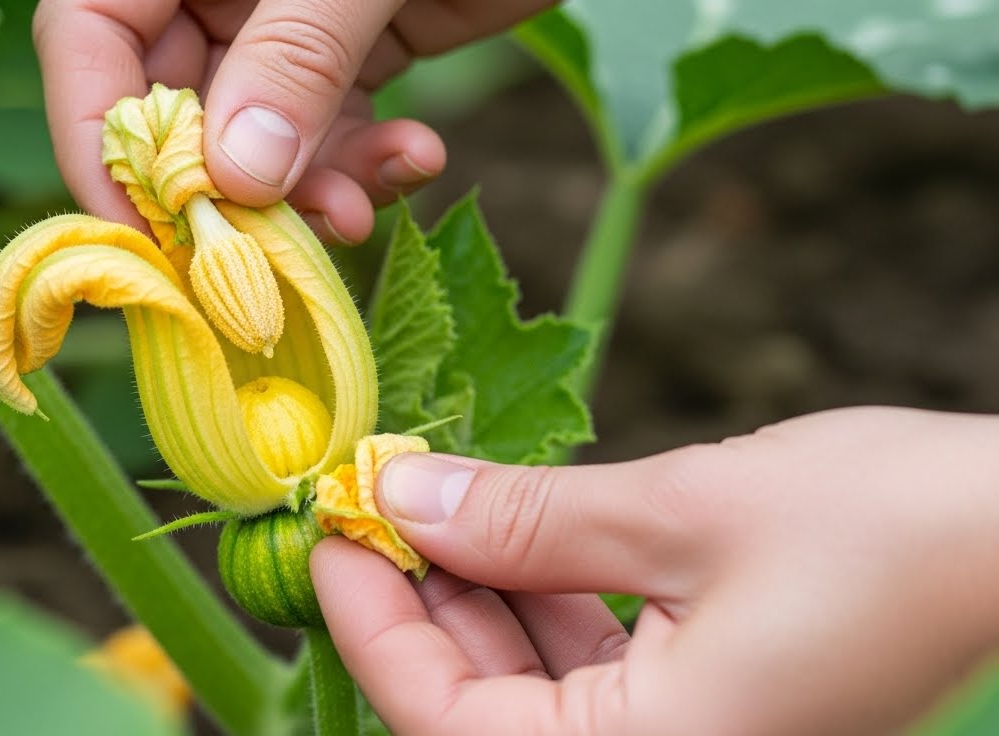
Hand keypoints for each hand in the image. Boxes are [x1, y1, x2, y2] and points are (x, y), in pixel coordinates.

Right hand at [32, 0, 600, 243]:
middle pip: (170, 101)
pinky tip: (416, 159)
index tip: (143, 228)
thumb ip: (300, 54)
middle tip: (263, 257)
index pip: (91, 32)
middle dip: (220, 187)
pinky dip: (364, 164)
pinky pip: (332, 129)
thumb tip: (237, 180)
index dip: (98, 132)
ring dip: (304, 191)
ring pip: (257, 135)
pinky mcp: (358, 46)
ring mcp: (289, 14)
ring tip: (359, 216)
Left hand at [311, 407, 998, 734]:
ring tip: (436, 499)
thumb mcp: (677, 514)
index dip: (370, 622)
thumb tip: (404, 499)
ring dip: (478, 591)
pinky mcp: (715, 702)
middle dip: (421, 598)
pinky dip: (543, 597)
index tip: (327, 531)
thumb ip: (525, 522)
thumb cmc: (884, 529)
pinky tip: (514, 527)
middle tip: (374, 503)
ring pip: (533, 683)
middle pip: (480, 704)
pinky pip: (592, 666)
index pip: (445, 719)